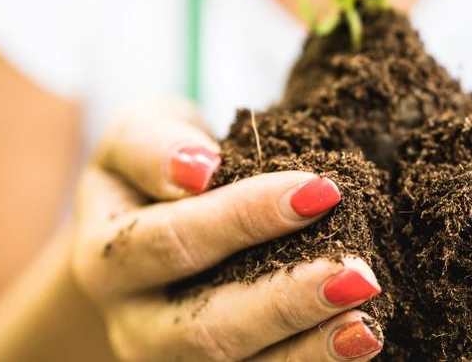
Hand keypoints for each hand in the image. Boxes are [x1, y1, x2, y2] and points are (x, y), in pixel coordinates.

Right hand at [70, 99, 384, 361]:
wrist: (148, 222)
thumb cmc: (153, 165)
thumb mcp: (139, 132)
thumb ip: (154, 144)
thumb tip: (198, 167)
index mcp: (105, 254)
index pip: (175, 239)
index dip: (246, 216)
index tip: (320, 189)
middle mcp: (132, 322)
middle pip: (205, 326)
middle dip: (287, 299)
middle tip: (359, 271)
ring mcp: (169, 360)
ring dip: (308, 346)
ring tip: (366, 319)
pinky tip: (358, 339)